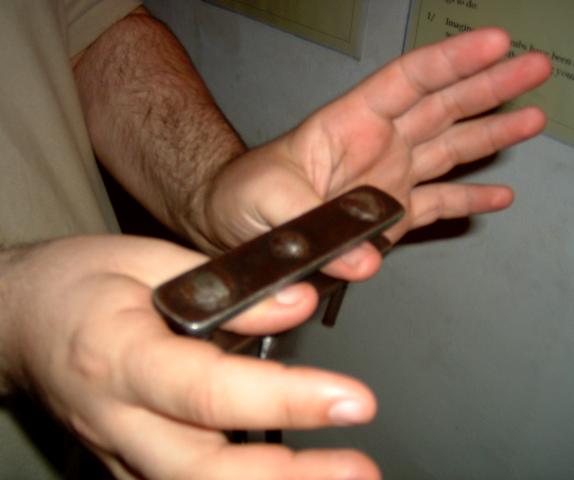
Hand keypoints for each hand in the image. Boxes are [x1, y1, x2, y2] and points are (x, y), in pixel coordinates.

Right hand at [3, 236, 378, 479]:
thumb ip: (222, 285)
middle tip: (359, 469)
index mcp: (118, 357)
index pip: (209, 390)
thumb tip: (297, 302)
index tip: (351, 401)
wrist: (18, 319)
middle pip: (208, 470)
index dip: (285, 400)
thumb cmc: (76, 283)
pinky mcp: (129, 462)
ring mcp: (120, 451)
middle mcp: (118, 419)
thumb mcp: (145, 259)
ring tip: (341, 478)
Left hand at [205, 28, 551, 277]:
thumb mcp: (267, 197)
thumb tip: (364, 260)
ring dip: (490, 134)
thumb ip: (312, 222)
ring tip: (530, 119)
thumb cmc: (243, 196)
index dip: (451, 62)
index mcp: (349, 125)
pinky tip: (496, 196)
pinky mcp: (389, 217)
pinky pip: (436, 204)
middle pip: (441, 107)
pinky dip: (467, 201)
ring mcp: (387, 181)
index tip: (493, 45)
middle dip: (489, 87)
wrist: (236, 225)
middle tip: (532, 68)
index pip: (408, 82)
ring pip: (448, 149)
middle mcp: (376, 147)